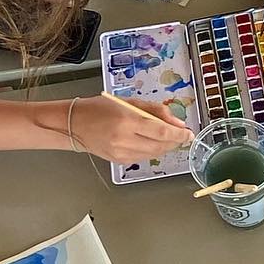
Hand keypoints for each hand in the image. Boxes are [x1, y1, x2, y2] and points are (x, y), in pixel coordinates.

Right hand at [68, 96, 194, 163]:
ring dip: (165, 146)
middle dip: (174, 141)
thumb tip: (176, 122)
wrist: (74, 125)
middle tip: (182, 134)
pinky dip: (151, 150)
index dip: (178, 134)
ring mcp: (121, 153)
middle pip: (160, 145)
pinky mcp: (119, 161)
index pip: (161, 131)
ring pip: (153, 154)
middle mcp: (124, 139)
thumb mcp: (128, 102)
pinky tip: (150, 142)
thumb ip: (154, 110)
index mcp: (127, 121)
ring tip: (167, 137)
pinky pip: (143, 157)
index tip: (189, 133)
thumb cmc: (99, 108)